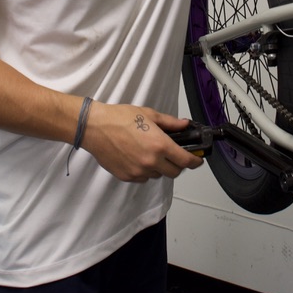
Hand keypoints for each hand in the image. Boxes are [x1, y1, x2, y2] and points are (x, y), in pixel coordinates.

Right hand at [80, 102, 203, 181]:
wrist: (95, 128)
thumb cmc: (119, 118)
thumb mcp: (149, 114)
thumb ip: (170, 123)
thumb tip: (184, 125)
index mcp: (160, 145)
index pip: (185, 161)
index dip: (195, 161)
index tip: (198, 160)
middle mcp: (151, 162)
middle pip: (174, 172)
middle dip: (177, 165)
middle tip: (173, 155)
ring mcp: (138, 172)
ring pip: (157, 175)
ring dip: (159, 167)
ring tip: (149, 153)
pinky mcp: (127, 177)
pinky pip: (142, 178)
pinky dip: (144, 171)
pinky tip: (137, 157)